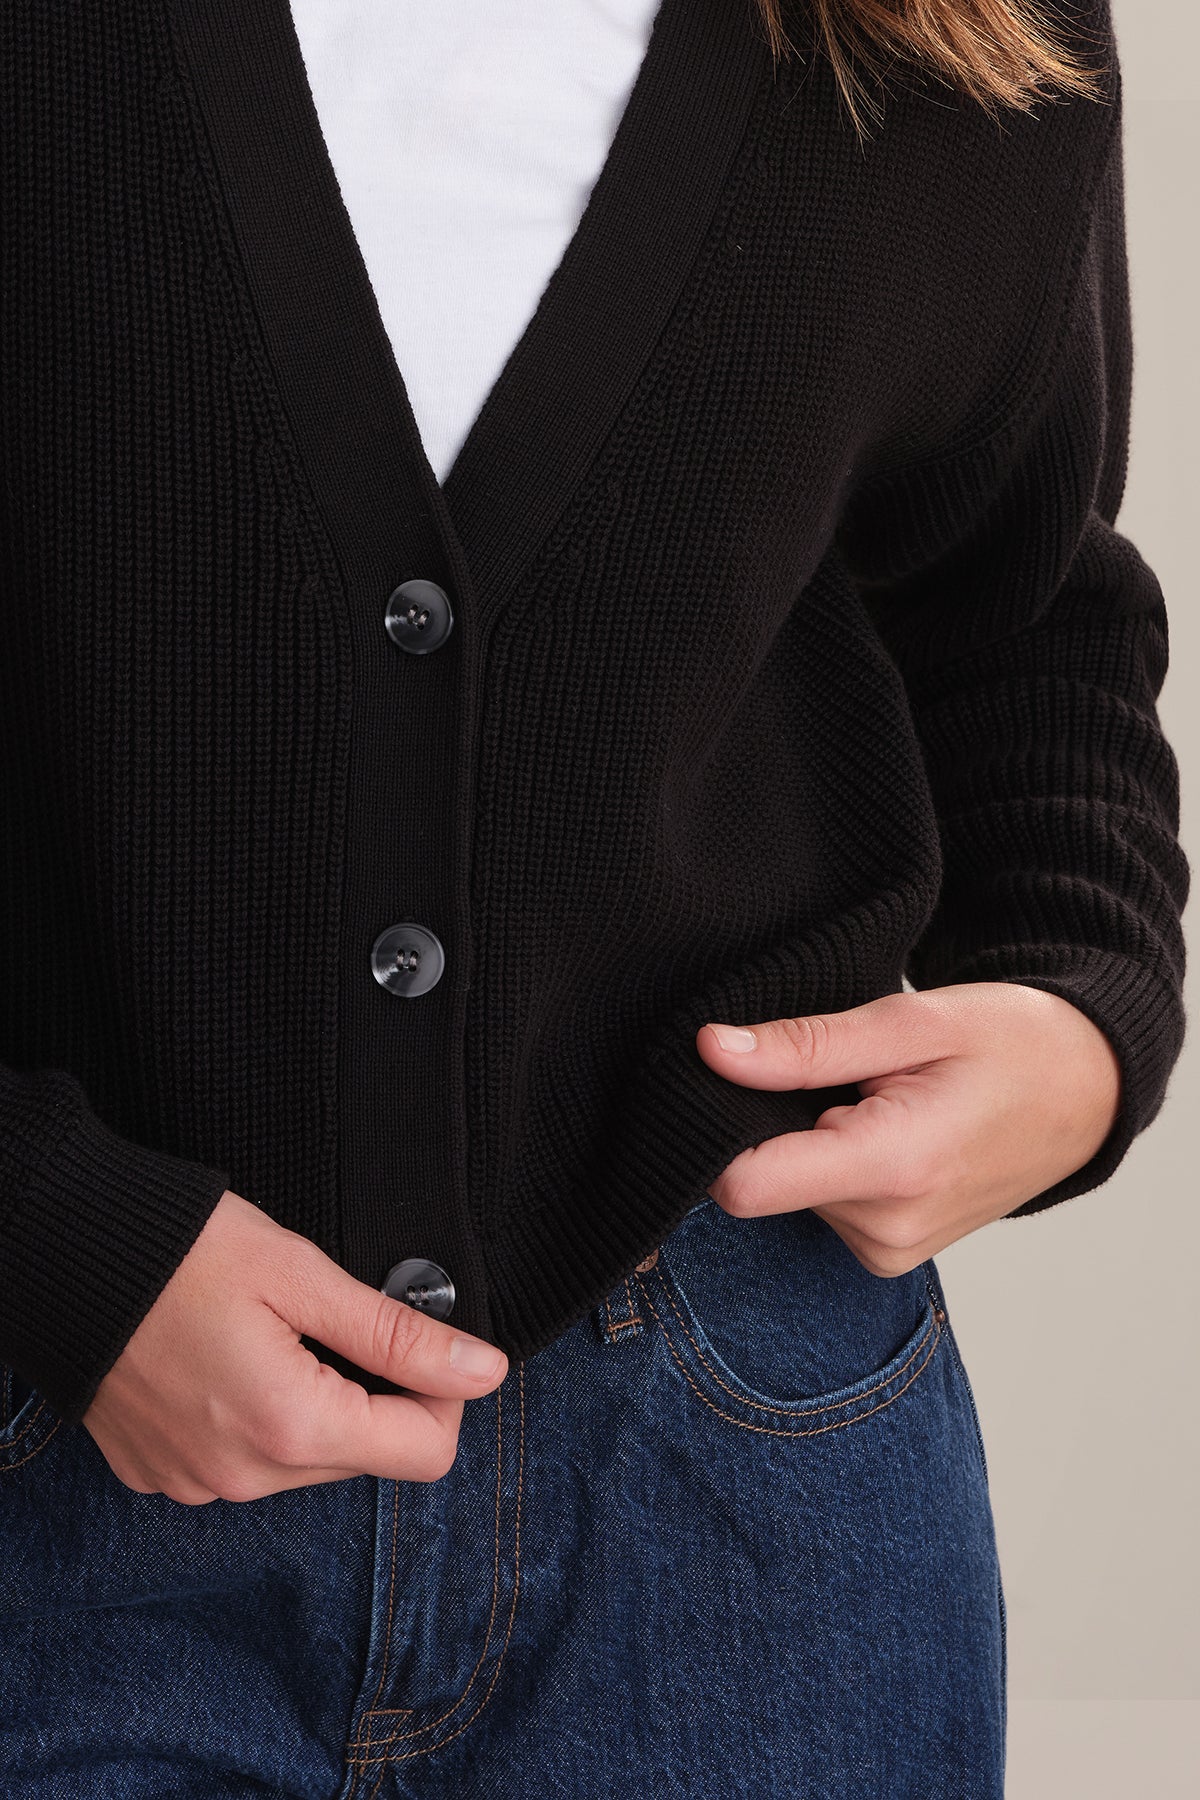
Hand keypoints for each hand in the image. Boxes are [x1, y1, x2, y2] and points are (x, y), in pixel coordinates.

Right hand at [82, 1191, 507, 1504]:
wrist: (63, 1253)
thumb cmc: (183, 1251)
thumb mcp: (304, 1276)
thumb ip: (398, 1335)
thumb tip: (483, 1371)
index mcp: (290, 1427)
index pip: (425, 1452)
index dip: (444, 1393)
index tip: (421, 1337)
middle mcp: (245, 1477)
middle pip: (366, 1456)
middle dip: (377, 1393)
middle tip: (338, 1318)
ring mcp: (198, 1483)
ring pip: (308, 1461)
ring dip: (317, 1404)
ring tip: (276, 1332)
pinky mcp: (164, 1475)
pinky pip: (247, 1461)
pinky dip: (259, 1416)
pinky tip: (232, 1358)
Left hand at [696, 983, 1121, 1275]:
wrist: (1087, 1093)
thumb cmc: (1011, 1044)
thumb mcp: (911, 1022)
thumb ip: (806, 1045)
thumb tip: (712, 1051)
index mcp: (893, 1168)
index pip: (746, 1184)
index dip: (721, 1128)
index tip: (740, 1078)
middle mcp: (887, 1230)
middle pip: (763, 1181)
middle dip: (780, 1122)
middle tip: (842, 1075)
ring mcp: (890, 1250)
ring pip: (790, 1191)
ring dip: (811, 1139)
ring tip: (873, 1097)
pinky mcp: (889, 1252)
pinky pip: (821, 1205)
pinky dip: (834, 1161)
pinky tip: (879, 1125)